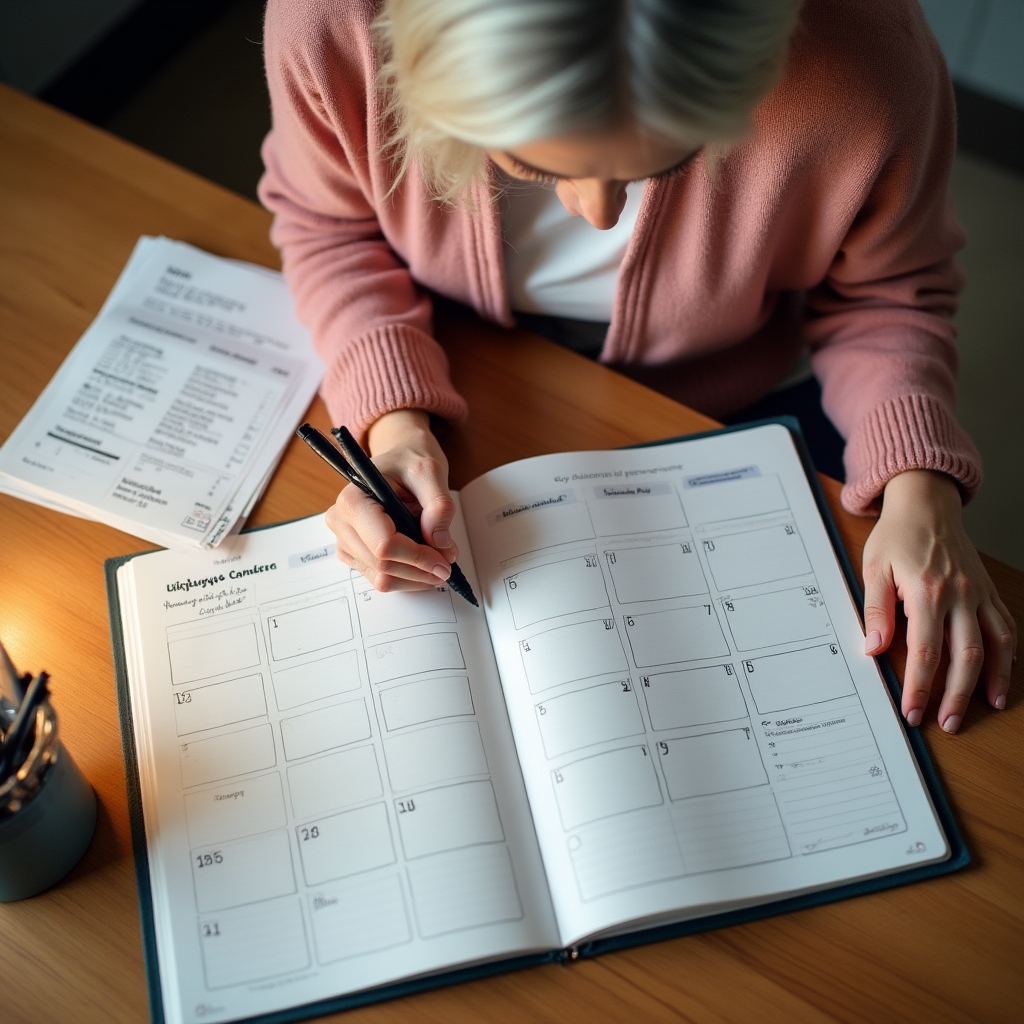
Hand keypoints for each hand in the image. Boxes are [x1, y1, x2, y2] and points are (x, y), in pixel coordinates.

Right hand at [324, 409, 457, 590]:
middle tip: (449, 561)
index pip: (384, 544)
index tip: (445, 559)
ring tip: (440, 560)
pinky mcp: (355, 555)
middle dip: (421, 569)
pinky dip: (408, 577)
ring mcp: (345, 542)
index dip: (418, 557)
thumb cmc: (408, 462)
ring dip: (416, 577)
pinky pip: (382, 579)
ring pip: (383, 578)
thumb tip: (440, 542)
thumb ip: (439, 505)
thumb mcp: (430, 471)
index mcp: (353, 500)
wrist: (398, 463)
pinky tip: (424, 563)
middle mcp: (342, 522)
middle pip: (383, 566)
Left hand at [862, 470, 1015, 732]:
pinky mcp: (987, 590)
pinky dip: (1010, 652)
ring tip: (990, 707)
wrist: (926, 504)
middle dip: (957, 694)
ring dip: (994, 679)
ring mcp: (978, 593)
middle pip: (965, 655)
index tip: (913, 711)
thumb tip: (874, 647)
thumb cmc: (896, 536)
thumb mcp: (873, 568)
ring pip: (994, 644)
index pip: (925, 652)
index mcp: (926, 592)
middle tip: (948, 723)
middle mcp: (959, 595)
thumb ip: (875, 610)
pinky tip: (1006, 673)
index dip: (920, 686)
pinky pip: (1006, 625)